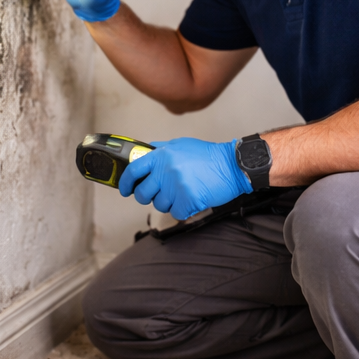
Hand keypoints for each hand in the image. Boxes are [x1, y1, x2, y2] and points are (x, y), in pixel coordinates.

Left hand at [118, 137, 249, 218]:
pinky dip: (184, 210)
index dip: (125, 182)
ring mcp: (176, 186)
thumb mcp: (181, 145)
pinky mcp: (188, 200)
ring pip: (160, 205)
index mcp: (162, 155)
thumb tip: (145, 152)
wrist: (233, 166)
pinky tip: (193, 199)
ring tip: (183, 193)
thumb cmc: (209, 156)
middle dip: (148, 197)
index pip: (133, 170)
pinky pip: (176, 213)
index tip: (125, 189)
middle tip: (159, 195)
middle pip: (143, 193)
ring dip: (170, 203)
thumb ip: (161, 149)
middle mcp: (166, 170)